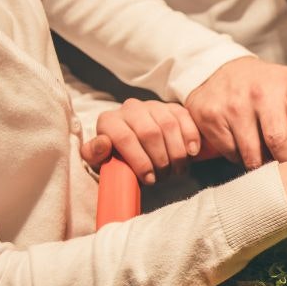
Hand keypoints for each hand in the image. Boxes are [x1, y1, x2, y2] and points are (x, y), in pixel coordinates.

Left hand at [81, 99, 199, 184]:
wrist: (136, 146)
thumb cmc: (118, 157)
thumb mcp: (101, 160)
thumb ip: (94, 154)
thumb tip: (103, 144)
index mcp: (109, 121)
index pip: (125, 138)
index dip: (139, 161)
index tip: (149, 179)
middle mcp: (130, 108)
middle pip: (150, 132)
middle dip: (160, 159)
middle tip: (165, 176)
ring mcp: (153, 106)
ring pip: (169, 125)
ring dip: (177, 152)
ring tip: (177, 170)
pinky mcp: (172, 107)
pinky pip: (184, 118)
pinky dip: (191, 137)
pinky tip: (192, 153)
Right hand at [185, 56, 286, 169]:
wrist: (217, 70)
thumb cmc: (270, 83)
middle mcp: (263, 92)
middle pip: (282, 143)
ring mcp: (235, 105)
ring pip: (253, 154)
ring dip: (264, 166)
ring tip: (272, 164)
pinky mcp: (212, 118)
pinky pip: (231, 153)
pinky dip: (240, 160)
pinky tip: (247, 152)